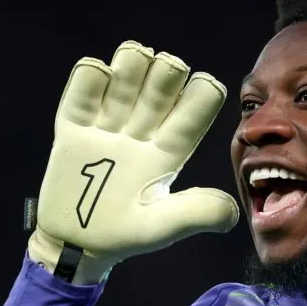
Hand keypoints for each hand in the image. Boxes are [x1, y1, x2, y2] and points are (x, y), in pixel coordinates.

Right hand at [28, 41, 238, 283]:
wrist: (73, 244)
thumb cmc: (124, 236)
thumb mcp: (161, 228)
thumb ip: (195, 214)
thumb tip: (233, 212)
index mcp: (170, 152)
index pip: (194, 112)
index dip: (203, 94)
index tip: (202, 86)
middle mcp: (143, 132)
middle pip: (162, 86)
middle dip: (167, 72)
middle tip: (165, 69)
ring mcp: (109, 127)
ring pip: (126, 78)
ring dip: (132, 62)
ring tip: (132, 61)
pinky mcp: (74, 128)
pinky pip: (83, 91)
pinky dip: (90, 74)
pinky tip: (97, 72)